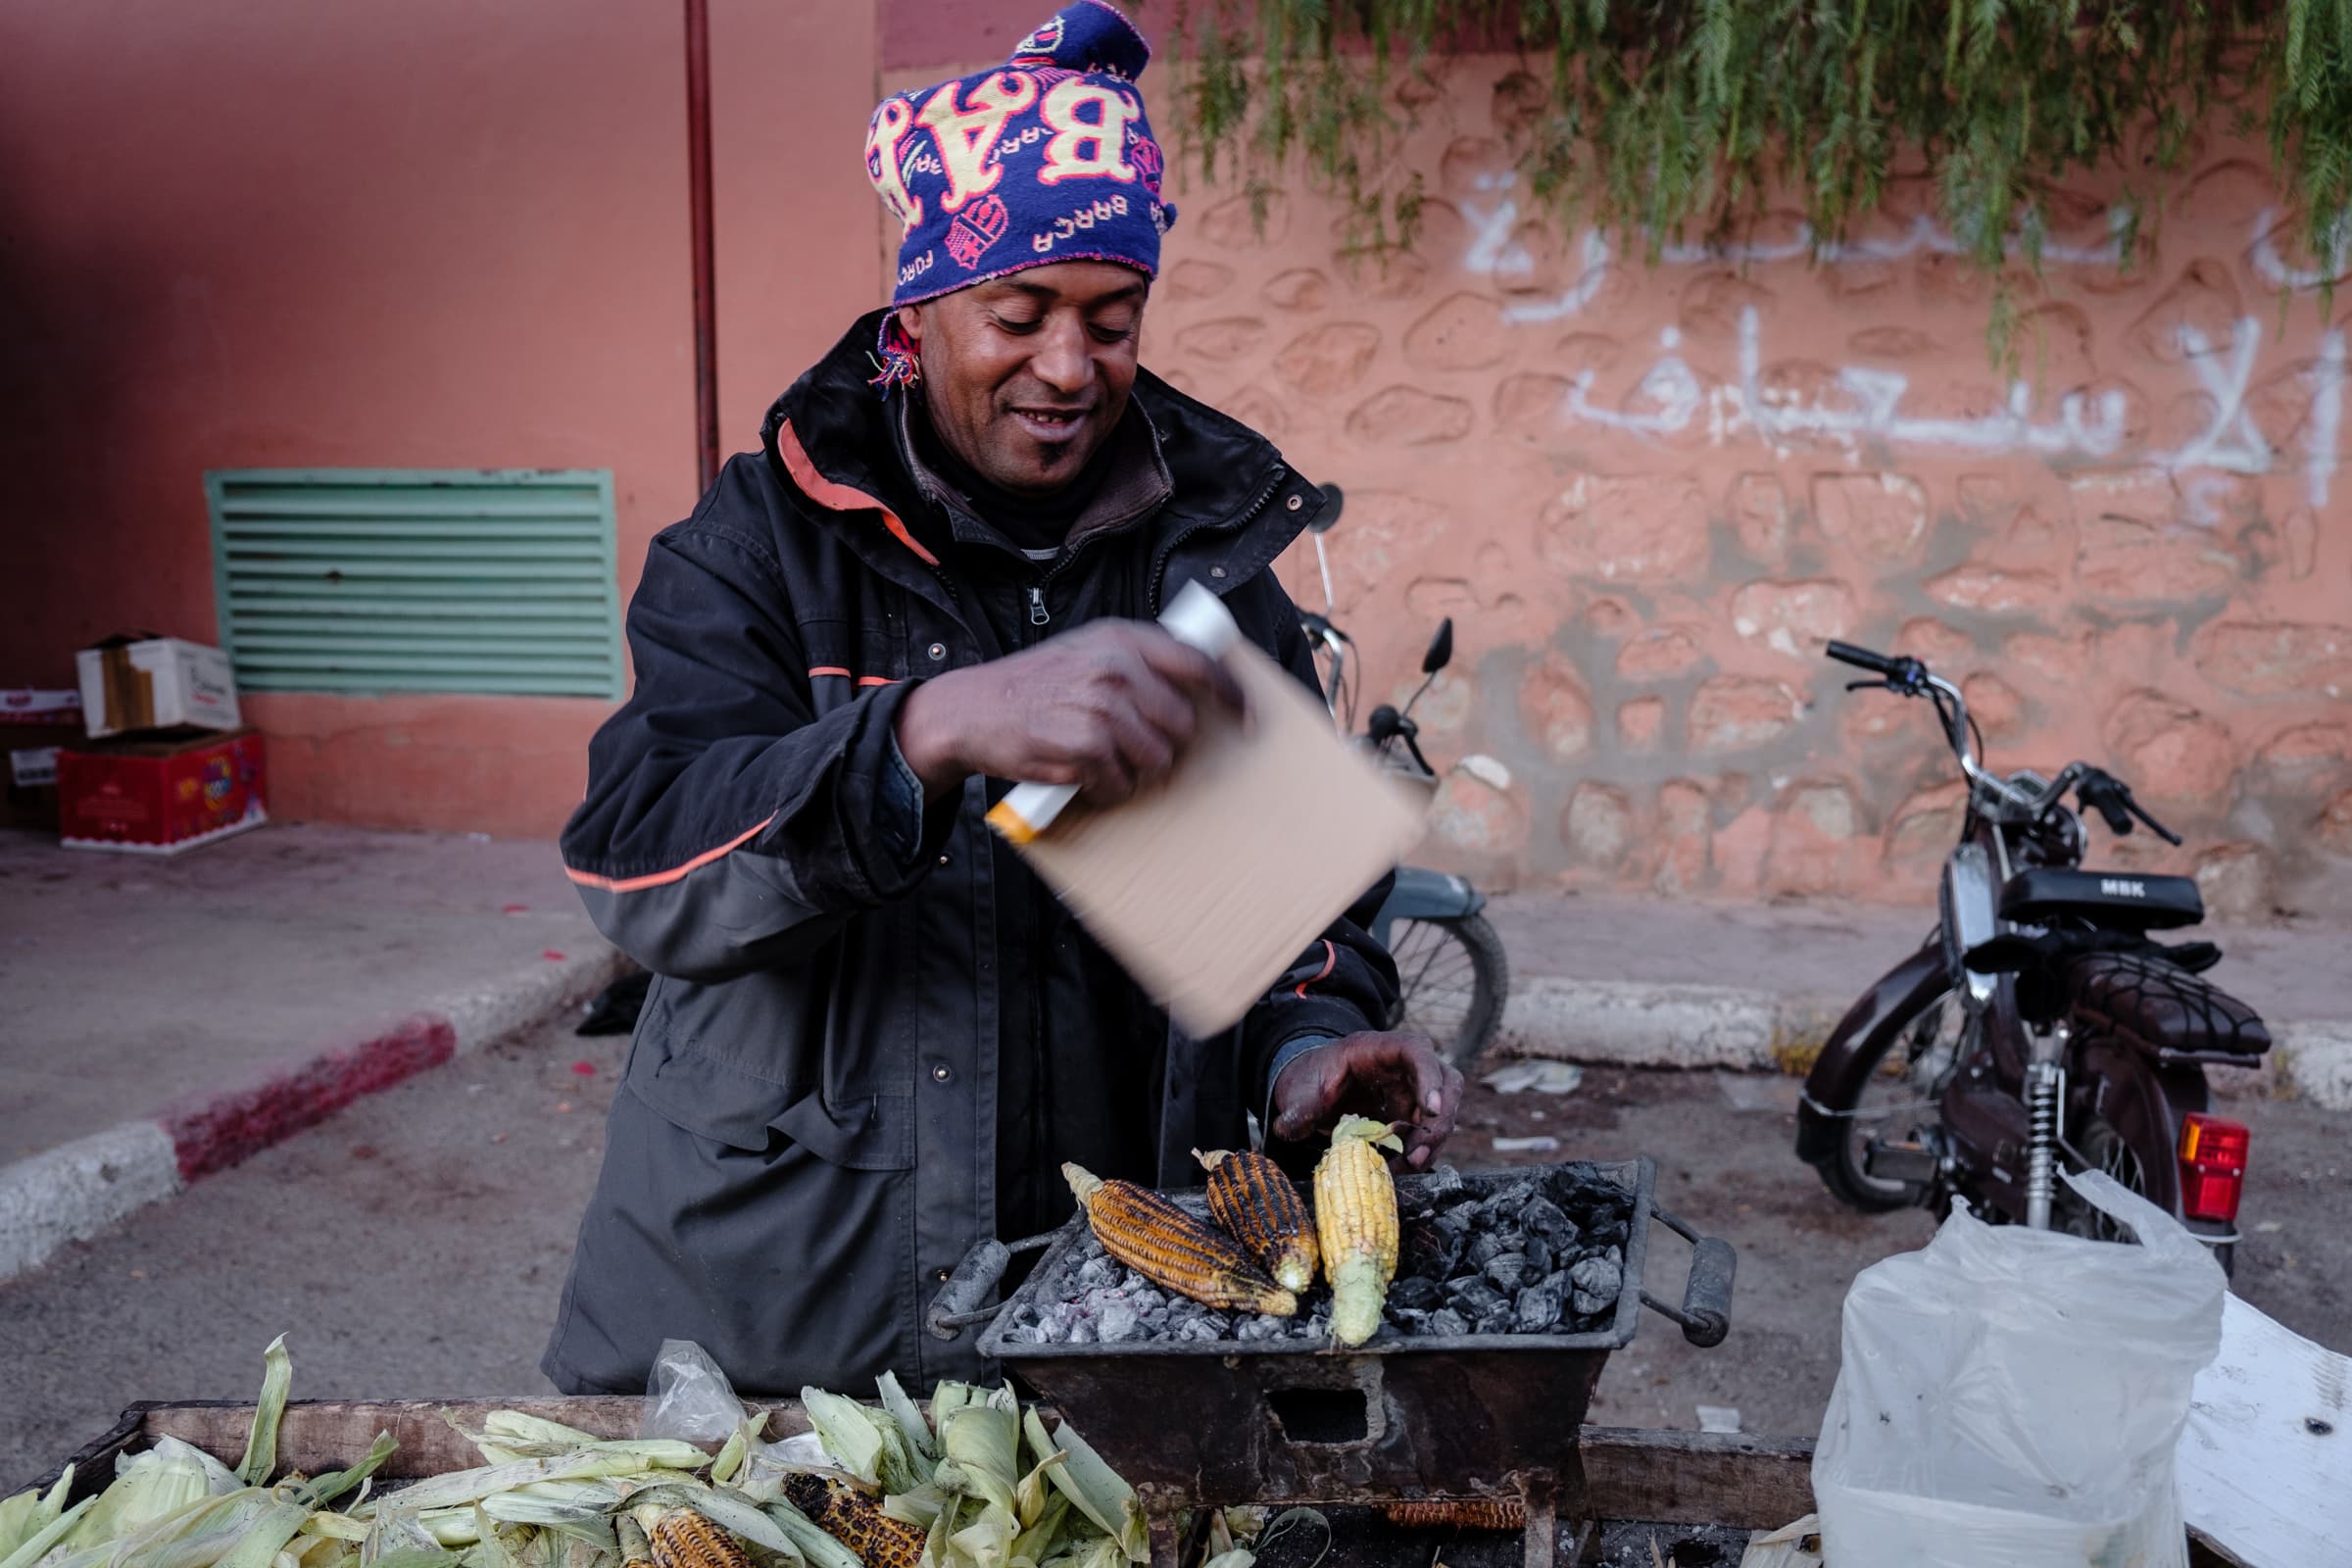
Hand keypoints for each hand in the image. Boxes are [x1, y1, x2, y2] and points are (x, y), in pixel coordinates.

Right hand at [894, 620, 1242, 801]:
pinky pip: (1121, 784)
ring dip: (1134, 771)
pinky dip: (1105, 788)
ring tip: (1102, 760)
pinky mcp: (1086, 748)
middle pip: (1183, 723)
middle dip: (1166, 744)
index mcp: (1122, 639)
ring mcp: (1103, 708)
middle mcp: (1117, 668)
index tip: (1247, 717)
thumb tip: (1195, 682)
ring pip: (1157, 759)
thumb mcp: (1086, 650)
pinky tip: (1081, 774)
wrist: (972, 709)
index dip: (1231, 693)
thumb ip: (1136, 659)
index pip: (1199, 663)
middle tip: (1135, 748)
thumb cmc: (1035, 685)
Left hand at [1268, 1031, 1462, 1169]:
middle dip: (1439, 1120)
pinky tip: (1402, 1167)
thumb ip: (1298, 1108)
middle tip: (1419, 1154)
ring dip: (1432, 1140)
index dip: (1430, 1077)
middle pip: (1445, 1081)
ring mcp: (1411, 1087)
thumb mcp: (1300, 1091)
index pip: (1416, 1051)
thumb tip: (1287, 1128)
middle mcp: (1402, 1065)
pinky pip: (1427, 1129)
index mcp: (1377, 1048)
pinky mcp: (1410, 1111)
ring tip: (1410, 1165)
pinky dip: (1421, 1149)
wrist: (1311, 1088)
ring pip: (1442, 1109)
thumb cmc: (1309, 1079)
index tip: (1430, 1110)